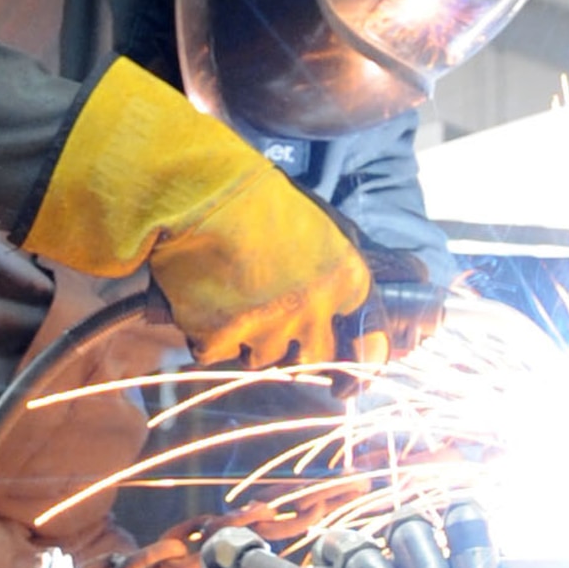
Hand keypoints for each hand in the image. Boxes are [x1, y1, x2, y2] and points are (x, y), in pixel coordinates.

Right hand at [21, 58, 369, 365]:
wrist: (198, 191)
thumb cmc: (258, 198)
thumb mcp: (321, 229)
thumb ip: (336, 276)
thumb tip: (348, 315)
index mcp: (346, 281)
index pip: (370, 342)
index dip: (354, 359)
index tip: (341, 376)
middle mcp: (313, 310)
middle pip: (314, 358)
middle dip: (294, 349)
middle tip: (270, 324)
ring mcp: (267, 328)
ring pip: (263, 358)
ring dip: (247, 337)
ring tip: (228, 294)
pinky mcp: (220, 337)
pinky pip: (214, 354)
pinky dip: (204, 334)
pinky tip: (199, 298)